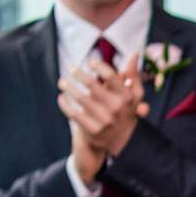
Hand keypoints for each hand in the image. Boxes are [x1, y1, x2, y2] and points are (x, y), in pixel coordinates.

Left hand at [59, 51, 148, 165]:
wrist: (117, 142)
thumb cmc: (123, 112)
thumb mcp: (133, 96)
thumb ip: (133, 75)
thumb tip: (134, 54)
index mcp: (127, 97)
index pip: (111, 76)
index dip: (99, 66)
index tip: (90, 62)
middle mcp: (117, 108)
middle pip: (93, 85)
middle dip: (79, 74)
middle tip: (71, 68)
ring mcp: (105, 120)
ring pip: (81, 98)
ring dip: (69, 87)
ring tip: (62, 82)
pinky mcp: (93, 130)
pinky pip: (74, 114)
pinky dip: (65, 104)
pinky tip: (61, 98)